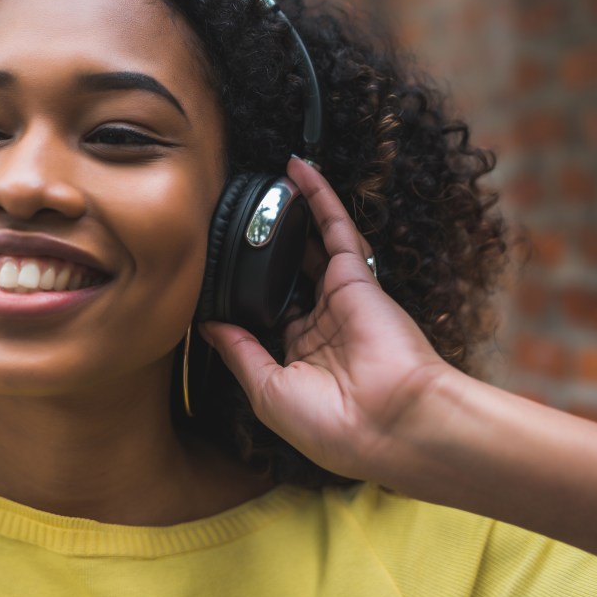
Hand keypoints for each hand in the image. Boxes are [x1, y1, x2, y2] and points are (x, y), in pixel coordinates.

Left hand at [201, 156, 455, 483]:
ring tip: (270, 180)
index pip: (268, 314)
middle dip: (269, 248)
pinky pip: (336, 229)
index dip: (245, 293)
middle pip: (289, 274)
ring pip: (312, 245)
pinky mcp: (358, 279)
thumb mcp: (267, 391)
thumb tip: (206, 326)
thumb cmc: (333, 425)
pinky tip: (298, 171)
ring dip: (294, 212)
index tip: (218, 272)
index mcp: (300, 357)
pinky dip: (319, 198)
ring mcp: (341, 300)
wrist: (390, 425)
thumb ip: (238, 352)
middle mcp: (321, 326)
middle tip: (242, 216)